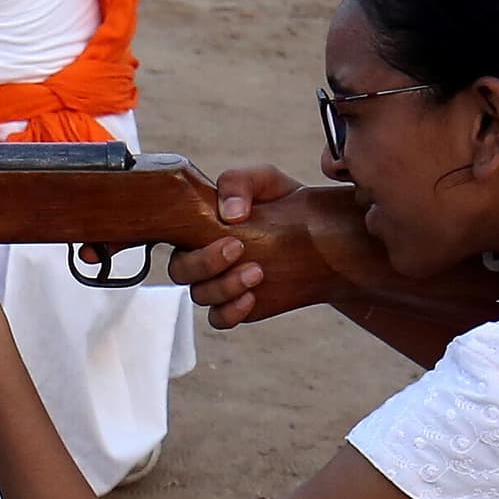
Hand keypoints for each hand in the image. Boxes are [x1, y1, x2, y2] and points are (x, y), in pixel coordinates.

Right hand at [168, 166, 372, 330]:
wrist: (323, 236)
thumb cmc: (287, 202)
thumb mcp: (265, 180)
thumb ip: (239, 182)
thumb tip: (230, 213)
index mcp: (200, 225)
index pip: (174, 236)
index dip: (185, 239)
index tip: (226, 233)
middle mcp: (204, 256)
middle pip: (180, 271)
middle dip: (206, 263)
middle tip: (239, 248)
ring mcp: (221, 283)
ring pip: (200, 295)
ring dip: (225, 286)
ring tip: (258, 272)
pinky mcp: (239, 305)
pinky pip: (219, 318)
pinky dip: (230, 311)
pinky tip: (252, 298)